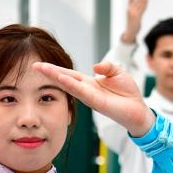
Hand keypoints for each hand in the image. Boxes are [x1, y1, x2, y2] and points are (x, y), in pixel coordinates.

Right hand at [33, 61, 155, 135]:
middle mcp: (86, 90)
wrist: (138, 108)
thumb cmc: (128, 92)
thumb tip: (95, 66)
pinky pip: (82, 92)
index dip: (56, 69)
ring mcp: (90, 97)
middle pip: (64, 79)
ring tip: (44, 69)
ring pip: (70, 85)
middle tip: (35, 66)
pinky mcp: (96, 102)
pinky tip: (63, 78)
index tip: (41, 64)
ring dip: (57, 77)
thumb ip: (106, 66)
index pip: (69, 74)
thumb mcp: (117, 72)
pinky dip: (72, 85)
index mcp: (89, 82)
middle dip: (50, 73)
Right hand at [121, 0, 148, 43]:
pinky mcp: (137, 17)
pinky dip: (145, 3)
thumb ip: (137, 9)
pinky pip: (142, 9)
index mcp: (128, 8)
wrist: (130, 32)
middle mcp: (130, 9)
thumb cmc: (132, 24)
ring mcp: (133, 13)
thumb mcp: (133, 15)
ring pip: (140, 2)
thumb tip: (143, 2)